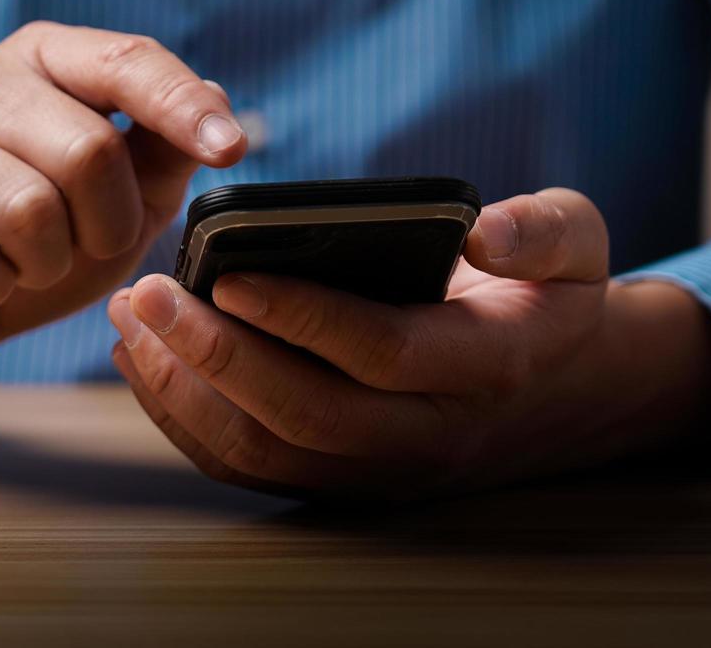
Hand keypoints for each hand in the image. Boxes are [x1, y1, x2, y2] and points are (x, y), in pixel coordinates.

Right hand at [0, 22, 245, 404]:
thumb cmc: (30, 241)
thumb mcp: (117, 200)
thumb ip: (163, 151)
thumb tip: (222, 104)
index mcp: (40, 59)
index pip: (126, 60)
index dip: (183, 106)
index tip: (231, 151)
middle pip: (89, 151)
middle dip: (106, 226)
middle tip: (79, 248)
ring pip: (29, 209)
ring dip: (45, 264)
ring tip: (22, 265)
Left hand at [107, 188, 710, 499]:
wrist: (558, 389)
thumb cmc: (550, 294)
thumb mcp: (578, 245)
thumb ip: (542, 229)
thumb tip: (483, 231)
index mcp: (487, 364)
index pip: (383, 351)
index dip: (304, 315)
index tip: (230, 272)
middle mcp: (428, 433)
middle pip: (304, 413)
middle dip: (215, 354)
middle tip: (147, 292)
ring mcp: (381, 469)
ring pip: (267, 451)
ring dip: (186, 390)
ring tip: (132, 318)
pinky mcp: (343, 481)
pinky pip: (252, 467)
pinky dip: (188, 421)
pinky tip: (147, 361)